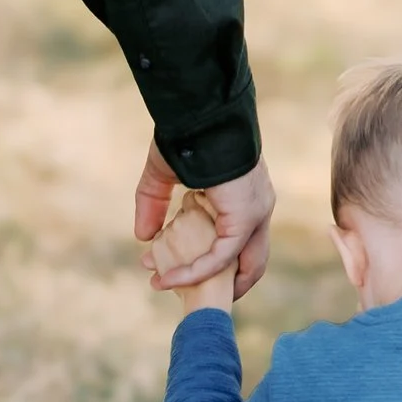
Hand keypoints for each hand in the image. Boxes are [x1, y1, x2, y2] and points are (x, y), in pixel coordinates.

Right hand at [136, 143, 274, 297]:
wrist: (199, 113)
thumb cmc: (187, 134)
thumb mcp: (165, 174)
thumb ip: (154, 204)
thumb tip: (143, 238)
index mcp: (247, 196)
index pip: (240, 240)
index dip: (213, 259)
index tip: (177, 265)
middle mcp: (258, 208)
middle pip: (250, 262)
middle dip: (217, 282)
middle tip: (180, 288)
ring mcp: (256, 214)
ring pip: (238, 266)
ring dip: (201, 281)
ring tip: (163, 284)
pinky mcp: (244, 218)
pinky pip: (220, 257)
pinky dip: (194, 271)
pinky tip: (167, 277)